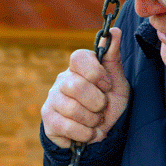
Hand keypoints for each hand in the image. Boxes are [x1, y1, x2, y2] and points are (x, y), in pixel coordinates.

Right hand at [41, 27, 129, 148]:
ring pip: (72, 109)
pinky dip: (84, 134)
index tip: (107, 86)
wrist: (100, 132)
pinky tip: (88, 133)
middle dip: (97, 103)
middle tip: (102, 108)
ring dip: (92, 121)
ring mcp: (52, 98)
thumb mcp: (117, 82)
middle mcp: (62, 79)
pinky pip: (66, 127)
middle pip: (77, 86)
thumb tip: (114, 31)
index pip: (78, 57)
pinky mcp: (48, 119)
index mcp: (79, 67)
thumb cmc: (108, 103)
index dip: (96, 73)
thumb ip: (113, 58)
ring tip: (95, 122)